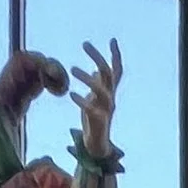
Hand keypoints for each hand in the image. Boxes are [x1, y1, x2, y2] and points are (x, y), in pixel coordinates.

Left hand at [73, 38, 122, 163]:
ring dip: (87, 78)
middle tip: (84, 43)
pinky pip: (90, 108)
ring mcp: (106, 110)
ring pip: (101, 90)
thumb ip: (97, 85)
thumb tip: (94, 70)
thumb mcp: (95, 99)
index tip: (112, 40)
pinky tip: (71, 94)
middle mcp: (111, 99)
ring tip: (72, 68)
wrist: (97, 147)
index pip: (117, 71)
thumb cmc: (94, 121)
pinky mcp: (98, 121)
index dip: (116, 56)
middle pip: (108, 74)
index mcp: (110, 93)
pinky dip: (81, 100)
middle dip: (97, 57)